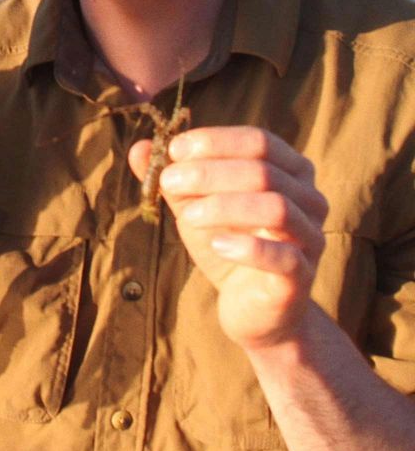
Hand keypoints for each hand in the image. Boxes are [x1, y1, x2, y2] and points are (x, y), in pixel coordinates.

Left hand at [132, 127, 329, 349]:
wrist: (252, 309)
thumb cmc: (227, 245)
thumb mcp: (193, 207)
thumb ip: (171, 178)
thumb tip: (140, 147)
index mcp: (290, 172)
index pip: (260, 141)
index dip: (216, 141)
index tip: (175, 150)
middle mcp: (310, 200)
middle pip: (264, 171)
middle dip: (209, 173)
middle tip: (169, 182)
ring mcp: (311, 238)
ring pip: (277, 208)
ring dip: (224, 206)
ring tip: (187, 216)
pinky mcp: (303, 277)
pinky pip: (285, 256)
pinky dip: (248, 247)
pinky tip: (217, 245)